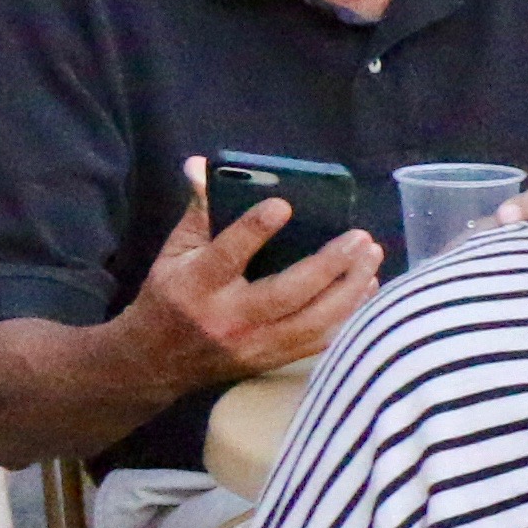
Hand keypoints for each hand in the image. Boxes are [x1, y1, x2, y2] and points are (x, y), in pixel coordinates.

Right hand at [114, 167, 380, 383]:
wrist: (156, 362)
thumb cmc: (170, 296)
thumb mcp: (174, 251)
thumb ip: (198, 209)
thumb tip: (202, 165)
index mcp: (197, 284)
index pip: (227, 254)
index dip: (255, 230)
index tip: (284, 204)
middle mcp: (228, 318)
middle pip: (285, 294)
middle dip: (329, 265)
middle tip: (360, 238)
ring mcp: (253, 344)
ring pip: (311, 322)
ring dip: (349, 290)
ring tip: (371, 258)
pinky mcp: (271, 361)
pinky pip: (319, 342)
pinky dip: (349, 316)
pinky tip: (366, 289)